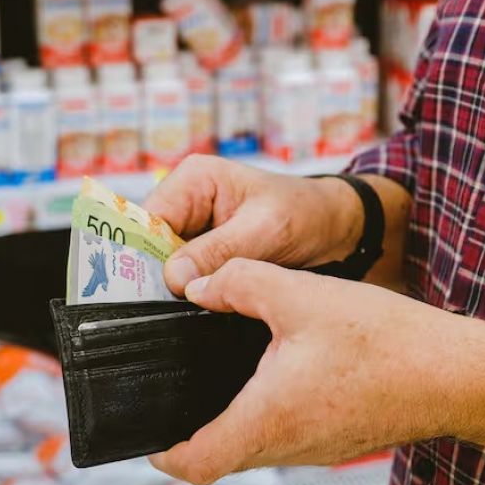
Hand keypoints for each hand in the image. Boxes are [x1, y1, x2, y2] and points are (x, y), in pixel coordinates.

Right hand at [143, 155, 362, 295]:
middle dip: (163, 276)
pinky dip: (195, 292)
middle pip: (151, 245)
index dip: (147, 255)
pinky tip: (206, 304)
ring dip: (180, 287)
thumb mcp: (265, 231)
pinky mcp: (204, 253)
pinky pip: (186, 276)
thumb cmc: (307, 214)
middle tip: (181, 304)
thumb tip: (174, 277)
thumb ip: (219, 252)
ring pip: (166, 265)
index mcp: (194, 179)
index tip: (160, 289)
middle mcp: (186, 201)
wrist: (336, 229)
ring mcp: (194, 229)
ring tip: (198, 305)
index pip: (148, 219)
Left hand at [149, 259, 468, 484]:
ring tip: (218, 376)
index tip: (146, 432)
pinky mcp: (337, 441)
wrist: (459, 373)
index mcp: (267, 418)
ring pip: (254, 448)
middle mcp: (288, 446)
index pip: (194, 463)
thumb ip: (238, 282)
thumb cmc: (387, 341)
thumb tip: (198, 284)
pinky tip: (272, 374)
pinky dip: (266, 416)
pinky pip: (286, 438)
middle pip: (220, 458)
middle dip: (192, 433)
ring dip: (230, 421)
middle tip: (175, 390)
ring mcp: (316, 450)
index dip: (161, 453)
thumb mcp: (300, 295)